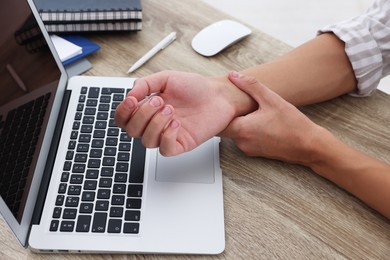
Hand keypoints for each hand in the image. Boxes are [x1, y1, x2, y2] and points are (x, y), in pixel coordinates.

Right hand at [115, 70, 254, 155]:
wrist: (218, 95)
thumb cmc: (195, 87)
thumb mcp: (166, 78)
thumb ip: (145, 84)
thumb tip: (129, 96)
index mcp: (148, 109)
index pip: (124, 119)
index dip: (123, 112)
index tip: (133, 100)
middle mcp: (155, 124)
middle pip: (131, 131)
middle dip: (142, 115)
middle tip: (159, 101)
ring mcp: (167, 135)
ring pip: (146, 142)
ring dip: (155, 124)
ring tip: (170, 110)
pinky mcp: (181, 144)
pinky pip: (165, 149)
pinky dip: (167, 135)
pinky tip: (177, 123)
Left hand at [222, 71, 321, 164]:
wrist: (309, 146)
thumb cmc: (293, 125)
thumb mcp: (272, 99)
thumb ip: (250, 86)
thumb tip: (234, 76)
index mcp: (242, 129)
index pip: (216, 122)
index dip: (216, 110)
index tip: (219, 101)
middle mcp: (241, 142)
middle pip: (224, 127)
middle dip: (229, 114)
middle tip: (235, 102)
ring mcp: (247, 149)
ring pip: (234, 132)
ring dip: (239, 121)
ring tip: (251, 111)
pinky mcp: (254, 152)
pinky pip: (244, 138)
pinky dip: (247, 129)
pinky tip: (259, 121)